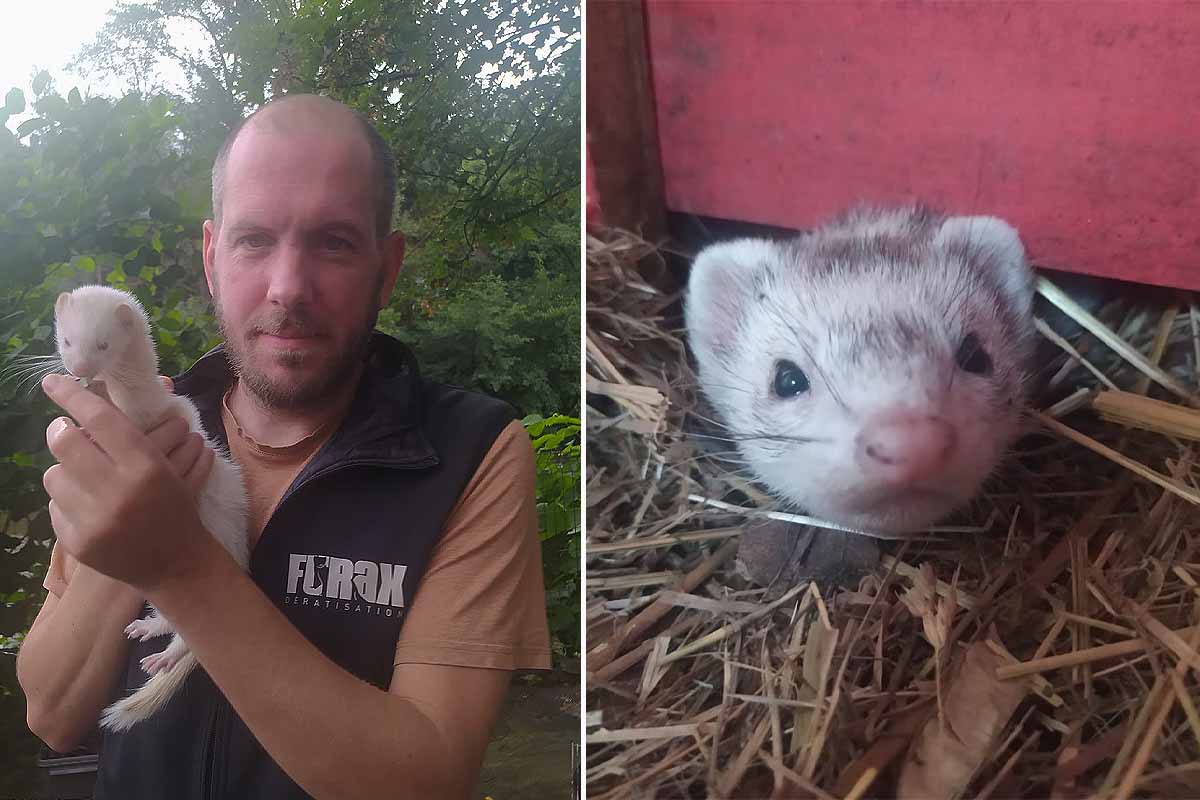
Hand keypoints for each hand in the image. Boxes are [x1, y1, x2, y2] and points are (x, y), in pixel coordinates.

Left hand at [41, 373, 210, 591]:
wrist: (177, 564)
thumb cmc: (176, 508)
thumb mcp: (168, 467)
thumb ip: (134, 439)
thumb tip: (94, 405)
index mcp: (146, 466)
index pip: (101, 418)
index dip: (72, 396)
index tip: (53, 381)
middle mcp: (118, 491)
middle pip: (66, 442)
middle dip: (61, 431)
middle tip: (67, 429)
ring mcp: (94, 519)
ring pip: (53, 475)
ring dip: (65, 470)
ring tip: (83, 476)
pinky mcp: (77, 542)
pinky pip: (54, 506)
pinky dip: (68, 501)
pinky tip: (88, 507)